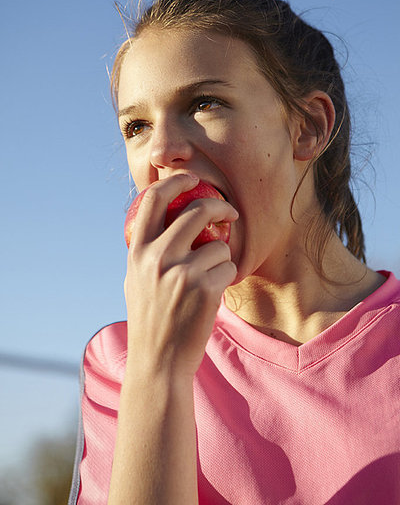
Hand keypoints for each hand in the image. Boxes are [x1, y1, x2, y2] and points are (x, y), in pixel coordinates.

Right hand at [123, 173, 238, 381]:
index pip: (154, 200)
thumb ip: (148, 251)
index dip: (175, 181)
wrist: (159, 361)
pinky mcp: (205, 289)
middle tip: (230, 213)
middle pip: (197, 212)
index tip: (192, 178)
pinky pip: (228, 269)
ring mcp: (181, 273)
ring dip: (220, 260)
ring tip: (205, 284)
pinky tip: (210, 298)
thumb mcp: (136, 280)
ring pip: (219, 246)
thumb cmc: (150, 320)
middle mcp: (157, 257)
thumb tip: (166, 221)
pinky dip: (225, 280)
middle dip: (220, 207)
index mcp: (138, 252)